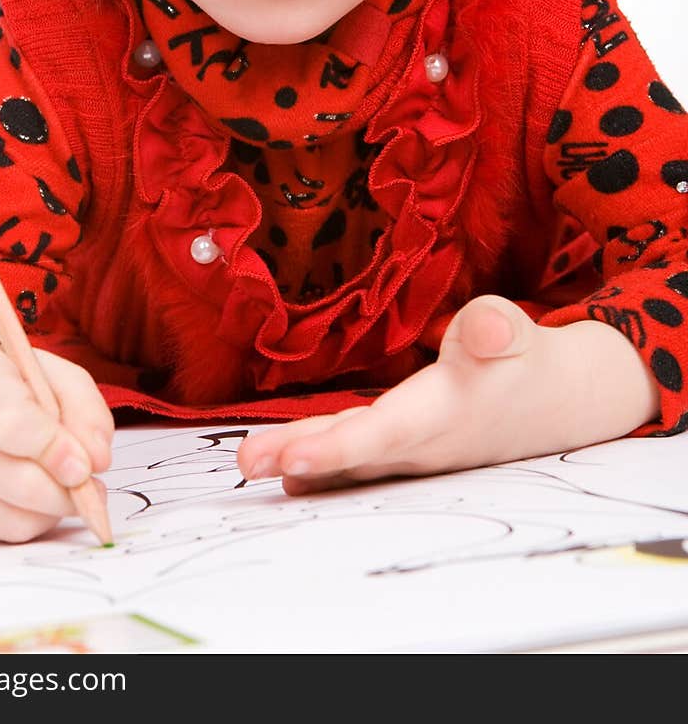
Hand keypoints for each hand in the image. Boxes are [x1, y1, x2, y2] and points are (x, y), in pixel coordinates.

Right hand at [0, 347, 113, 542]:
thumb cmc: (16, 388)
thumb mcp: (57, 376)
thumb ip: (85, 408)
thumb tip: (97, 461)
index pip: (9, 423)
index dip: (53, 449)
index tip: (87, 465)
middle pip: (19, 483)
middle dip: (67, 490)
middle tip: (87, 481)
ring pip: (16, 520)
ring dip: (55, 509)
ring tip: (62, 484)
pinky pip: (5, 536)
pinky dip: (33, 522)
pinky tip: (35, 497)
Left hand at [236, 294, 656, 494]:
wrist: (554, 402)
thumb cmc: (523, 360)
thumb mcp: (517, 335)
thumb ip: (498, 328)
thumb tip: (488, 324)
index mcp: (444, 412)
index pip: (384, 433)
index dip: (336, 448)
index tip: (291, 460)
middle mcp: (420, 443)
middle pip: (353, 452)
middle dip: (300, 457)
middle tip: (246, 463)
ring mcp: (410, 453)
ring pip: (349, 459)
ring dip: (299, 463)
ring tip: (249, 465)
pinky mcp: (404, 450)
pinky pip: (356, 461)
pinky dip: (322, 469)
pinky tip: (286, 476)